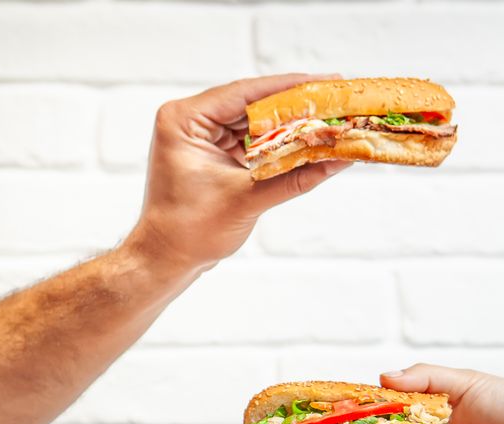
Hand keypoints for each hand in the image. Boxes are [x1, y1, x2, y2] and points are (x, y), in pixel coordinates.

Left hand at [127, 74, 348, 273]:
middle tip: (333, 97)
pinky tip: (304, 143)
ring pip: (252, 124)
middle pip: (251, 105)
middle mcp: (190, 121)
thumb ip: (295, 178)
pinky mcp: (211, 154)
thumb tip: (338, 161)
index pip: (244, 94)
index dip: (288, 88)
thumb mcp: (247, 200)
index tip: (324, 83)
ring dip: (287, 127)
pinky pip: (248, 143)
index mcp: (185, 120)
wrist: (165, 260)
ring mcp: (200, 137)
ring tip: (325, 120)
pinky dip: (275, 146)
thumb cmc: (190, 231)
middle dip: (292, 107)